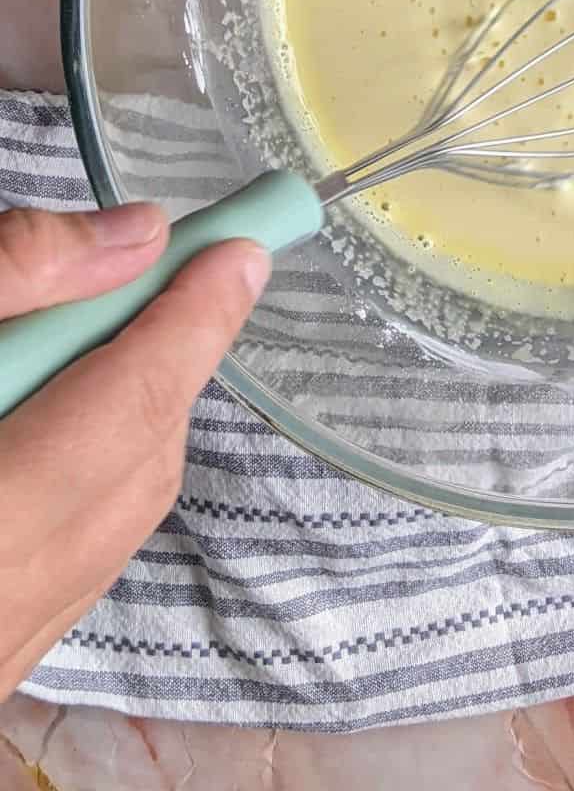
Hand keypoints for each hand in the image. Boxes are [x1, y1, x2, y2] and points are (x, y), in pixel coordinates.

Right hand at [0, 203, 267, 699]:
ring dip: (133, 416)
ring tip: (104, 333)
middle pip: (137, 463)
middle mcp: (6, 599)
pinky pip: (77, 558)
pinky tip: (57, 420)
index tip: (244, 249)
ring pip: (118, 516)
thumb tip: (140, 237)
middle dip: (167, 360)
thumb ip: (19, 274)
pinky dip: (92, 476)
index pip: (129, 403)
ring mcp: (0, 640)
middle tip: (183, 270)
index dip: (193, 318)